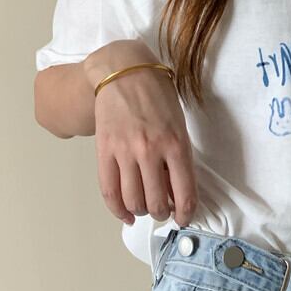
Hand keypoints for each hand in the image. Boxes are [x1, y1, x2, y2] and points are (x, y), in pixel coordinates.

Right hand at [83, 40, 197, 227]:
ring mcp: (125, 151)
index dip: (185, 214)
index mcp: (176, 145)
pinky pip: (109, 190)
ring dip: (141, 211)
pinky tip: (126, 215)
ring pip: (133, 200)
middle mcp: (151, 151)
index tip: (183, 218)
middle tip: (163, 210)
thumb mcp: (179, 126)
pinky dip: (118, 209)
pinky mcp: (105, 150)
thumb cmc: (157, 97)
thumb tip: (174, 193)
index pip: (184, 193)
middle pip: (156, 202)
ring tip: (145, 208)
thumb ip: (179, 159)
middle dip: (162, 213)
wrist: (124, 72)